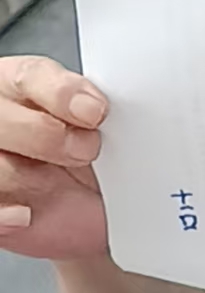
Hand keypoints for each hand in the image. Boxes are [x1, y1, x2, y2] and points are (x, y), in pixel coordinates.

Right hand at [0, 56, 108, 261]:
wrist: (91, 215)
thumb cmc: (95, 164)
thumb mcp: (104, 132)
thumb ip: (96, 113)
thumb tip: (105, 107)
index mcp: (25, 88)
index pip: (30, 77)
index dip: (60, 93)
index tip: (95, 112)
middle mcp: (2, 119)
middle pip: (2, 117)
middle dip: (44, 135)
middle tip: (85, 151)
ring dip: (24, 177)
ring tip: (52, 185)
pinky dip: (5, 212)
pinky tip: (25, 215)